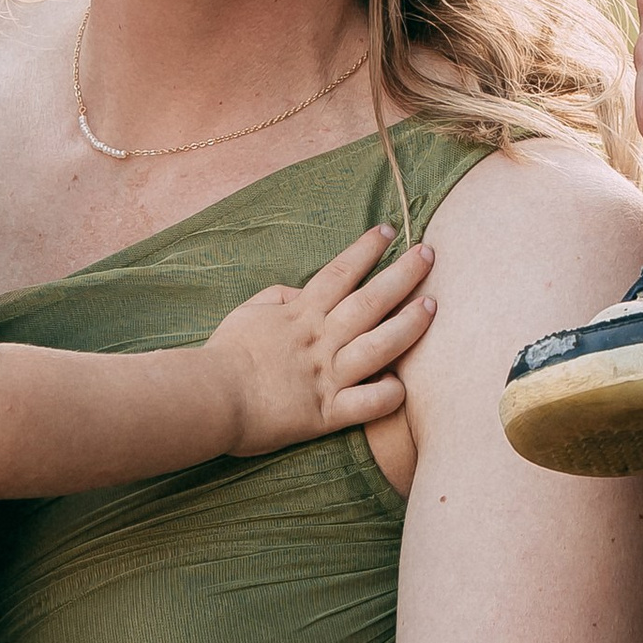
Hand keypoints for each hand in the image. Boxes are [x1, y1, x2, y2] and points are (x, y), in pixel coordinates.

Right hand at [206, 226, 436, 455]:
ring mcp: (326, 375)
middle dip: (402, 275)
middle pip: (369, 300)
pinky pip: (365, 404)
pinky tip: (405, 385)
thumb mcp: (250, 312)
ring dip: (408, 325)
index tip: (390, 230)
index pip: (340, 272)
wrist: (209, 396)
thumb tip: (301, 292)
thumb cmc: (224, 353)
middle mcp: (320, 339)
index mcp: (301, 313)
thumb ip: (280, 298)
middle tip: (430, 254)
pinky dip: (387, 394)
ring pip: (378, 345)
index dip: (366, 249)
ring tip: (433, 305)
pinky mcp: (325, 412)